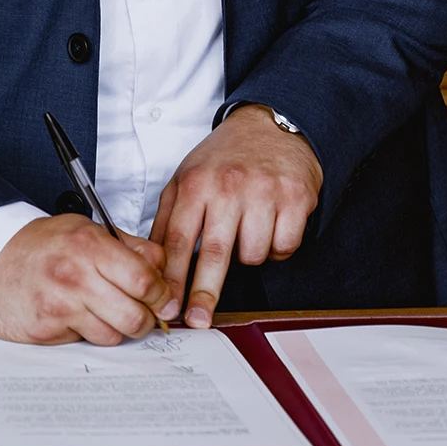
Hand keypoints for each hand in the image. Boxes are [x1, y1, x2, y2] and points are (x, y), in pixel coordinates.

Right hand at [0, 213, 179, 343]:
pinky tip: (80, 316)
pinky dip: (90, 333)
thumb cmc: (42, 245)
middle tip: (143, 313)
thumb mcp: (87, 229)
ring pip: (114, 336)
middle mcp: (76, 276)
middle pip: (135, 316)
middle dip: (147, 319)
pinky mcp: (47, 330)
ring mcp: (60, 306)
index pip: (144, 279)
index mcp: (90, 246)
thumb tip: (163, 266)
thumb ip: (128, 246)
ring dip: (118, 329)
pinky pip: (86, 342)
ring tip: (107, 312)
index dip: (161, 293)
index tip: (163, 298)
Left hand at [150, 106, 322, 329]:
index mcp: (196, 183)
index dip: (172, 279)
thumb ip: (168, 219)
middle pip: (214, 253)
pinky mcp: (295, 197)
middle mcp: (229, 186)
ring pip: (253, 255)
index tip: (167, 305)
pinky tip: (271, 224)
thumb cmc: (225, 157)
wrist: (269, 125)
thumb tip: (152, 265)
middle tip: (197, 320)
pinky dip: (277, 246)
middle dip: (204, 293)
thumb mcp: (186, 177)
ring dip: (249, 255)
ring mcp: (264, 191)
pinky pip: (284, 247)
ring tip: (246, 229)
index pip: (178, 239)